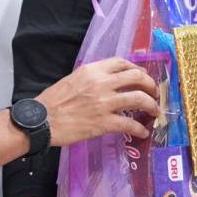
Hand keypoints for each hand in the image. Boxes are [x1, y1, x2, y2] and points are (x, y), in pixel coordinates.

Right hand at [39, 58, 160, 146]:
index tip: (142, 76)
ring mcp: (104, 103)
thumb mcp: (73, 79)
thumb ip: (92, 78)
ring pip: (138, 98)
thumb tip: (108, 82)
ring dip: (151, 105)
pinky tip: (142, 133)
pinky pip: (129, 124)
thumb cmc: (53, 101)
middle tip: (154, 93)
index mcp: (92, 70)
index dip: (137, 69)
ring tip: (154, 111)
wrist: (42, 120)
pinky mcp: (104, 123)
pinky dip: (139, 129)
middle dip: (150, 85)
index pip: (122, 63)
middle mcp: (102, 83)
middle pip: (136, 77)